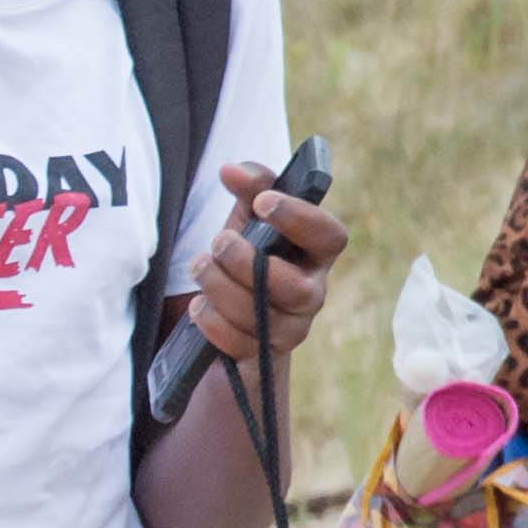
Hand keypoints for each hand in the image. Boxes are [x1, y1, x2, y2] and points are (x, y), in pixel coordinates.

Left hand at [183, 156, 349, 372]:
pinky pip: (240, 344)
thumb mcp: (246, 224)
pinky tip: (197, 307)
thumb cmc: (246, 263)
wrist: (229, 323)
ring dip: (222, 288)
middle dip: (250, 262)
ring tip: (198, 267)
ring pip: (262, 315)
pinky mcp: (260, 358)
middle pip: (295, 287)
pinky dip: (213, 322)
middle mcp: (309, 294)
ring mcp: (288, 330)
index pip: (330, 237)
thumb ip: (249, 190)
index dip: (300, 219)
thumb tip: (231, 169)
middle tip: (218, 241)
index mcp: (313, 256)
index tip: (262, 202)